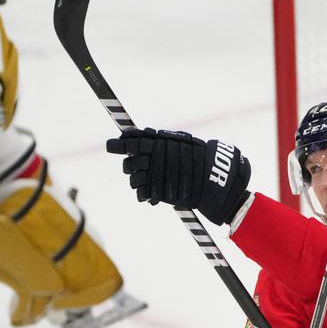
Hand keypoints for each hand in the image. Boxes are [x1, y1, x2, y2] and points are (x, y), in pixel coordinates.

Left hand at [106, 128, 250, 224]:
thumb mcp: (181, 141)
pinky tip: (150, 192)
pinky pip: (140, 193)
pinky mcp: (158, 193)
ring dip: (136, 180)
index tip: (111, 144)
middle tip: (134, 165)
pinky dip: (143, 193)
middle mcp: (154, 158)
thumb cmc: (199, 158)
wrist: (214, 178)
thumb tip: (132, 134)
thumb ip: (159, 139)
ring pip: (133, 179)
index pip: (133, 141)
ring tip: (146, 181)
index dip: (120, 144)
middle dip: (129, 164)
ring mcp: (155, 176)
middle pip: (129, 162)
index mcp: (159, 142)